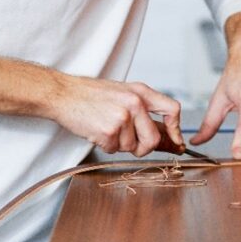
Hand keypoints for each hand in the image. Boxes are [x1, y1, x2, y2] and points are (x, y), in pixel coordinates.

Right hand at [49, 74, 181, 156]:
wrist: (63, 94)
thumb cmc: (92, 95)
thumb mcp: (124, 93)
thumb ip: (145, 111)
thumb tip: (168, 136)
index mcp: (142, 92)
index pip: (173, 109)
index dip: (176, 129)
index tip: (176, 141)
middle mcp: (135, 103)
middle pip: (154, 139)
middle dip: (144, 147)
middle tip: (132, 144)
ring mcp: (122, 117)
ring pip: (132, 147)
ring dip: (120, 145)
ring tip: (107, 128)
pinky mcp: (108, 131)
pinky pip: (115, 149)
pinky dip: (106, 146)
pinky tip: (98, 132)